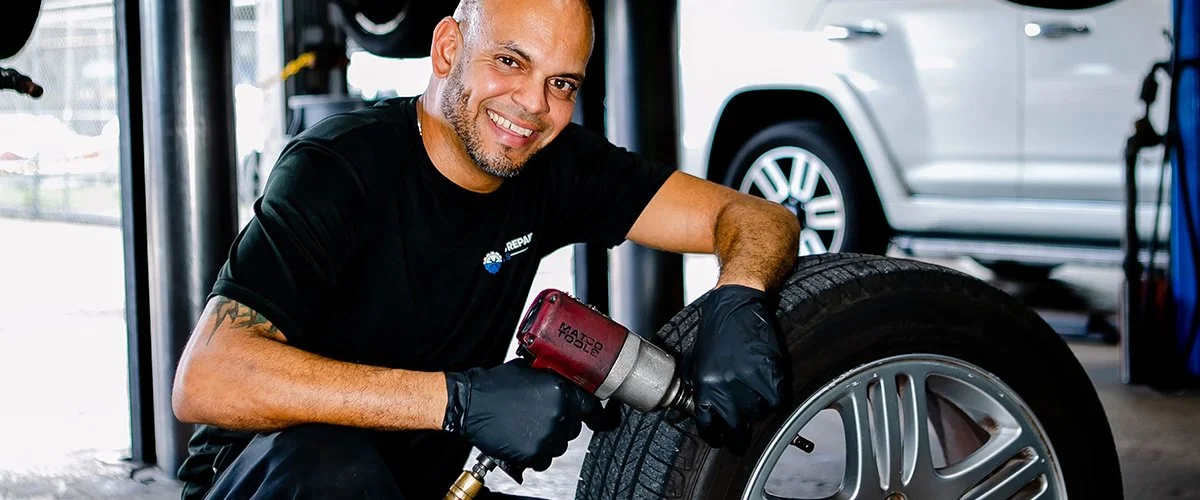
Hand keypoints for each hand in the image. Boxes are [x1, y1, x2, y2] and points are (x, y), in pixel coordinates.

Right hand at [443, 359, 602, 470]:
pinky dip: (536, 455)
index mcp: (560, 391)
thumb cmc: (494, 386)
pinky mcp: (534, 453)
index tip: (591, 415)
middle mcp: (559, 413)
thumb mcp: (529, 371)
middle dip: (563, 424)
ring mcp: (547, 435)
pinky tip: (523, 442)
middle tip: (543, 419)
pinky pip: (545, 460)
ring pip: (561, 445)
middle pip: (575, 427)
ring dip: (550, 440)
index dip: (590, 411)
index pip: (590, 406)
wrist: (470, 404)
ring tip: (529, 429)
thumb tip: (563, 382)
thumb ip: (551, 378)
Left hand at [687, 285, 785, 451]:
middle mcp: (726, 387)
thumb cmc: (715, 330)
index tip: (721, 439)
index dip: (716, 437)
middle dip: (738, 439)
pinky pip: (777, 401)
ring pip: (758, 415)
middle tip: (741, 440)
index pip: (708, 426)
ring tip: (753, 396)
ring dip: (757, 410)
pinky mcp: (771, 373)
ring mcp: (750, 381)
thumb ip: (694, 385)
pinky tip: (769, 390)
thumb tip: (695, 409)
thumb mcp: (695, 359)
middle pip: (736, 430)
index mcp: (705, 386)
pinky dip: (775, 399)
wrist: (736, 306)